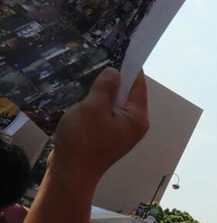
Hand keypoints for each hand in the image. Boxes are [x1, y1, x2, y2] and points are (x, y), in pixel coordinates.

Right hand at [50, 68, 149, 182]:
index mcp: (138, 118)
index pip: (139, 86)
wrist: (71, 172)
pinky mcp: (110, 136)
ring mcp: (123, 132)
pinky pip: (108, 114)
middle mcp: (135, 125)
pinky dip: (100, 104)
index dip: (131, 67)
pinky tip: (87, 95)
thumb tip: (115, 72)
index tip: (122, 50)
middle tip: (102, 59)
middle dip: (117, 79)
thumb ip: (106, 87)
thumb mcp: (93, 107)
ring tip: (92, 74)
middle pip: (129, 94)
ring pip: (117, 104)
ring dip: (105, 91)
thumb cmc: (83, 139)